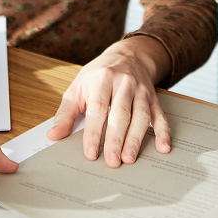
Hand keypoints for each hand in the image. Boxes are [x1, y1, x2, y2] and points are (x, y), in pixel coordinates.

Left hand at [46, 36, 170, 166]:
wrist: (128, 55)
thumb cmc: (99, 74)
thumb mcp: (77, 88)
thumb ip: (66, 113)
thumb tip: (53, 135)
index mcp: (102, 79)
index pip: (98, 109)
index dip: (94, 132)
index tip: (91, 152)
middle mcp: (124, 83)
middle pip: (121, 114)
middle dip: (116, 139)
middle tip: (112, 162)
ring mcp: (141, 91)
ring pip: (141, 116)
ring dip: (136, 138)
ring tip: (130, 158)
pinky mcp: (154, 98)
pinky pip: (160, 115)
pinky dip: (163, 132)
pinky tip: (163, 147)